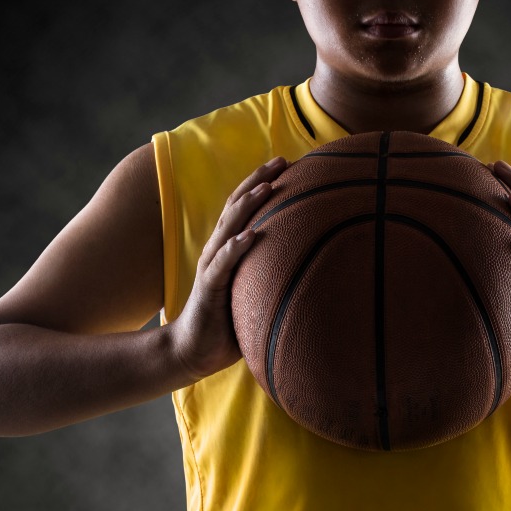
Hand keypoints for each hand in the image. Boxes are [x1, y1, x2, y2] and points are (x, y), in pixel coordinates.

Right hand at [169, 155, 288, 379]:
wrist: (193, 350)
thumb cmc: (228, 324)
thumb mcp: (256, 294)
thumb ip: (276, 277)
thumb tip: (317, 272)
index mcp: (230, 249)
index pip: (246, 207)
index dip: (264, 183)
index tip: (292, 164)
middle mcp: (219, 250)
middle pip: (237, 206)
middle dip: (259, 180)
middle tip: (283, 160)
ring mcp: (212, 267)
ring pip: (229, 227)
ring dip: (247, 205)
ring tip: (267, 187)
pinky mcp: (208, 289)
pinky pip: (221, 265)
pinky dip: (235, 248)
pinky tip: (249, 236)